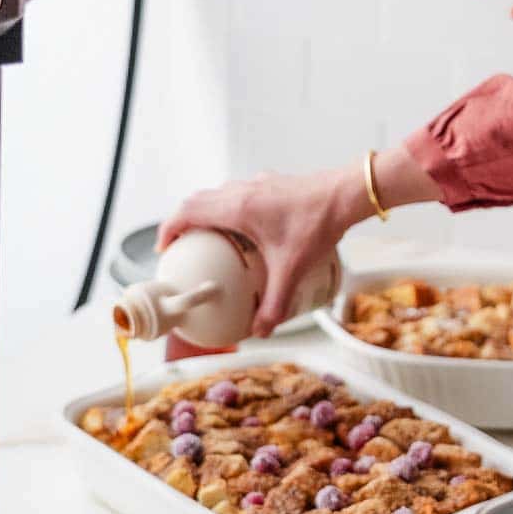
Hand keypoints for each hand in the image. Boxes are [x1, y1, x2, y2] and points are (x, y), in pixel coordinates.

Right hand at [157, 167, 358, 335]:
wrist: (347, 193)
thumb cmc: (319, 223)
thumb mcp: (293, 270)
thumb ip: (275, 303)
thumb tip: (260, 329)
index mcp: (238, 208)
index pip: (188, 211)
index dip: (169, 228)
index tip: (165, 248)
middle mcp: (242, 191)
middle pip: (198, 200)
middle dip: (183, 222)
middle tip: (183, 247)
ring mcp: (257, 183)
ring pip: (218, 193)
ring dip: (206, 212)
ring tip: (209, 239)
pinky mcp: (272, 183)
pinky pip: (238, 192)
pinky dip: (228, 207)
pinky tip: (245, 228)